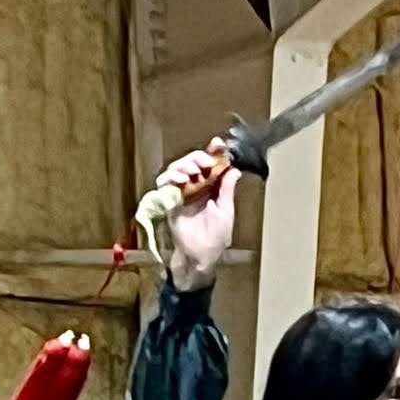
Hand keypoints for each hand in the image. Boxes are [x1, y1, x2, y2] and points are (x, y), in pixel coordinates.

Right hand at [159, 137, 239, 291]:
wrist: (201, 255)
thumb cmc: (216, 237)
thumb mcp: (226, 210)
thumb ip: (227, 189)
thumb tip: (235, 169)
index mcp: (211, 187)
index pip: (211, 164)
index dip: (213, 152)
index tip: (217, 144)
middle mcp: (196, 186)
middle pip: (192, 161)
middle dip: (198, 157)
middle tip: (205, 162)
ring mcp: (181, 192)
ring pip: (177, 168)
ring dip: (184, 165)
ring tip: (192, 171)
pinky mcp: (169, 200)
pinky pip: (164, 183)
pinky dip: (170, 177)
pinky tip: (179, 179)